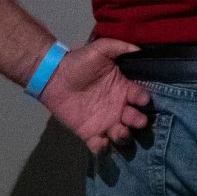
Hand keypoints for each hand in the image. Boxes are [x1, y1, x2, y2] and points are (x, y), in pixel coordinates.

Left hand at [39, 38, 151, 153]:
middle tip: (136, 121)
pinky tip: (101, 142)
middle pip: (135, 119)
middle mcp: (118, 107)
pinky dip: (102, 148)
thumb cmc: (79, 63)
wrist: (53, 77)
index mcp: (124, 88)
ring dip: (124, 136)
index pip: (140, 96)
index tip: (142, 100)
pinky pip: (99, 145)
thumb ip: (120, 47)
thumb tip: (139, 50)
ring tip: (120, 132)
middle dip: (139, 121)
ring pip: (122, 135)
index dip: (143, 99)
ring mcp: (105, 122)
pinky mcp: (89, 133)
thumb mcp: (100, 48)